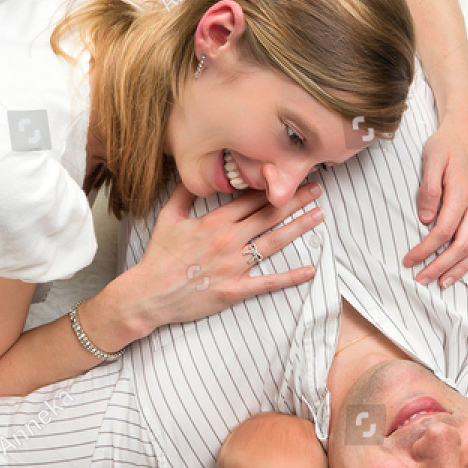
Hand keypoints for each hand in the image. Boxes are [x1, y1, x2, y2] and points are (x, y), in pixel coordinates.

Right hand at [106, 182, 324, 333]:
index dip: (272, 185)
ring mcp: (233, 266)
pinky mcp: (235, 289)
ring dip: (298, 228)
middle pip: (267, 215)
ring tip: (318, 215)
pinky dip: (290, 277)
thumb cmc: (158, 257)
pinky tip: (310, 270)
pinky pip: (268, 282)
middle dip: (294, 200)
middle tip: (317, 189)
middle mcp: (228, 240)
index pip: (250, 198)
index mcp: (214, 222)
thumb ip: (184, 194)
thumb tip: (196, 175)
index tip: (289, 174)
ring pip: (272, 242)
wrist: (149, 293)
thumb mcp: (167, 218)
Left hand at [403, 113, 467, 287]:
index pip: (443, 231)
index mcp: (462, 193)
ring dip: (461, 268)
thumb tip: (425, 219)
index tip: (409, 261)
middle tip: (422, 280)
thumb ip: (429, 189)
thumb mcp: (431, 158)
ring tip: (444, 282)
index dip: (425, 250)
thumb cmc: (445, 146)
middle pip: (462, 246)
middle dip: (441, 266)